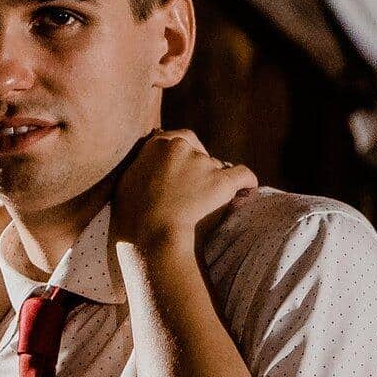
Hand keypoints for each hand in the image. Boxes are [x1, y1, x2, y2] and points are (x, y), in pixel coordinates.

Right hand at [110, 129, 256, 253]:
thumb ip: (143, 165)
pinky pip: (243, 175)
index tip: (186, 171)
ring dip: (214, 185)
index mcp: (158, 144)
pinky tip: (249, 191)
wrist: (152, 238)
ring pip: (217, 169)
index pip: (182, 139)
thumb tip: (150, 159)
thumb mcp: (128, 183)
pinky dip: (247, 183)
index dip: (188, 156)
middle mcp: (181, 147)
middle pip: (201, 154)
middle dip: (200, 171)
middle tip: (193, 196)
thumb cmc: (134, 218)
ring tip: (204, 209)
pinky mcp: (222, 182)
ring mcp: (203, 163)